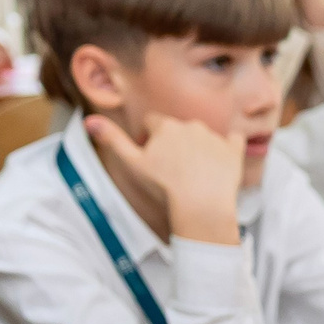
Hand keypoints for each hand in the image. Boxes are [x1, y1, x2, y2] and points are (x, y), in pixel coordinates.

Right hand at [84, 112, 245, 245]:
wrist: (202, 204)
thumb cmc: (165, 186)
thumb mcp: (132, 163)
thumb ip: (112, 139)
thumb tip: (89, 120)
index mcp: (166, 126)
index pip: (153, 122)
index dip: (149, 138)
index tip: (151, 155)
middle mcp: (191, 125)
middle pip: (178, 129)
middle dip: (174, 142)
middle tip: (172, 167)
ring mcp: (215, 136)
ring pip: (202, 135)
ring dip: (198, 146)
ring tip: (194, 171)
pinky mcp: (234, 149)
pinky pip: (233, 140)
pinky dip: (228, 147)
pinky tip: (221, 161)